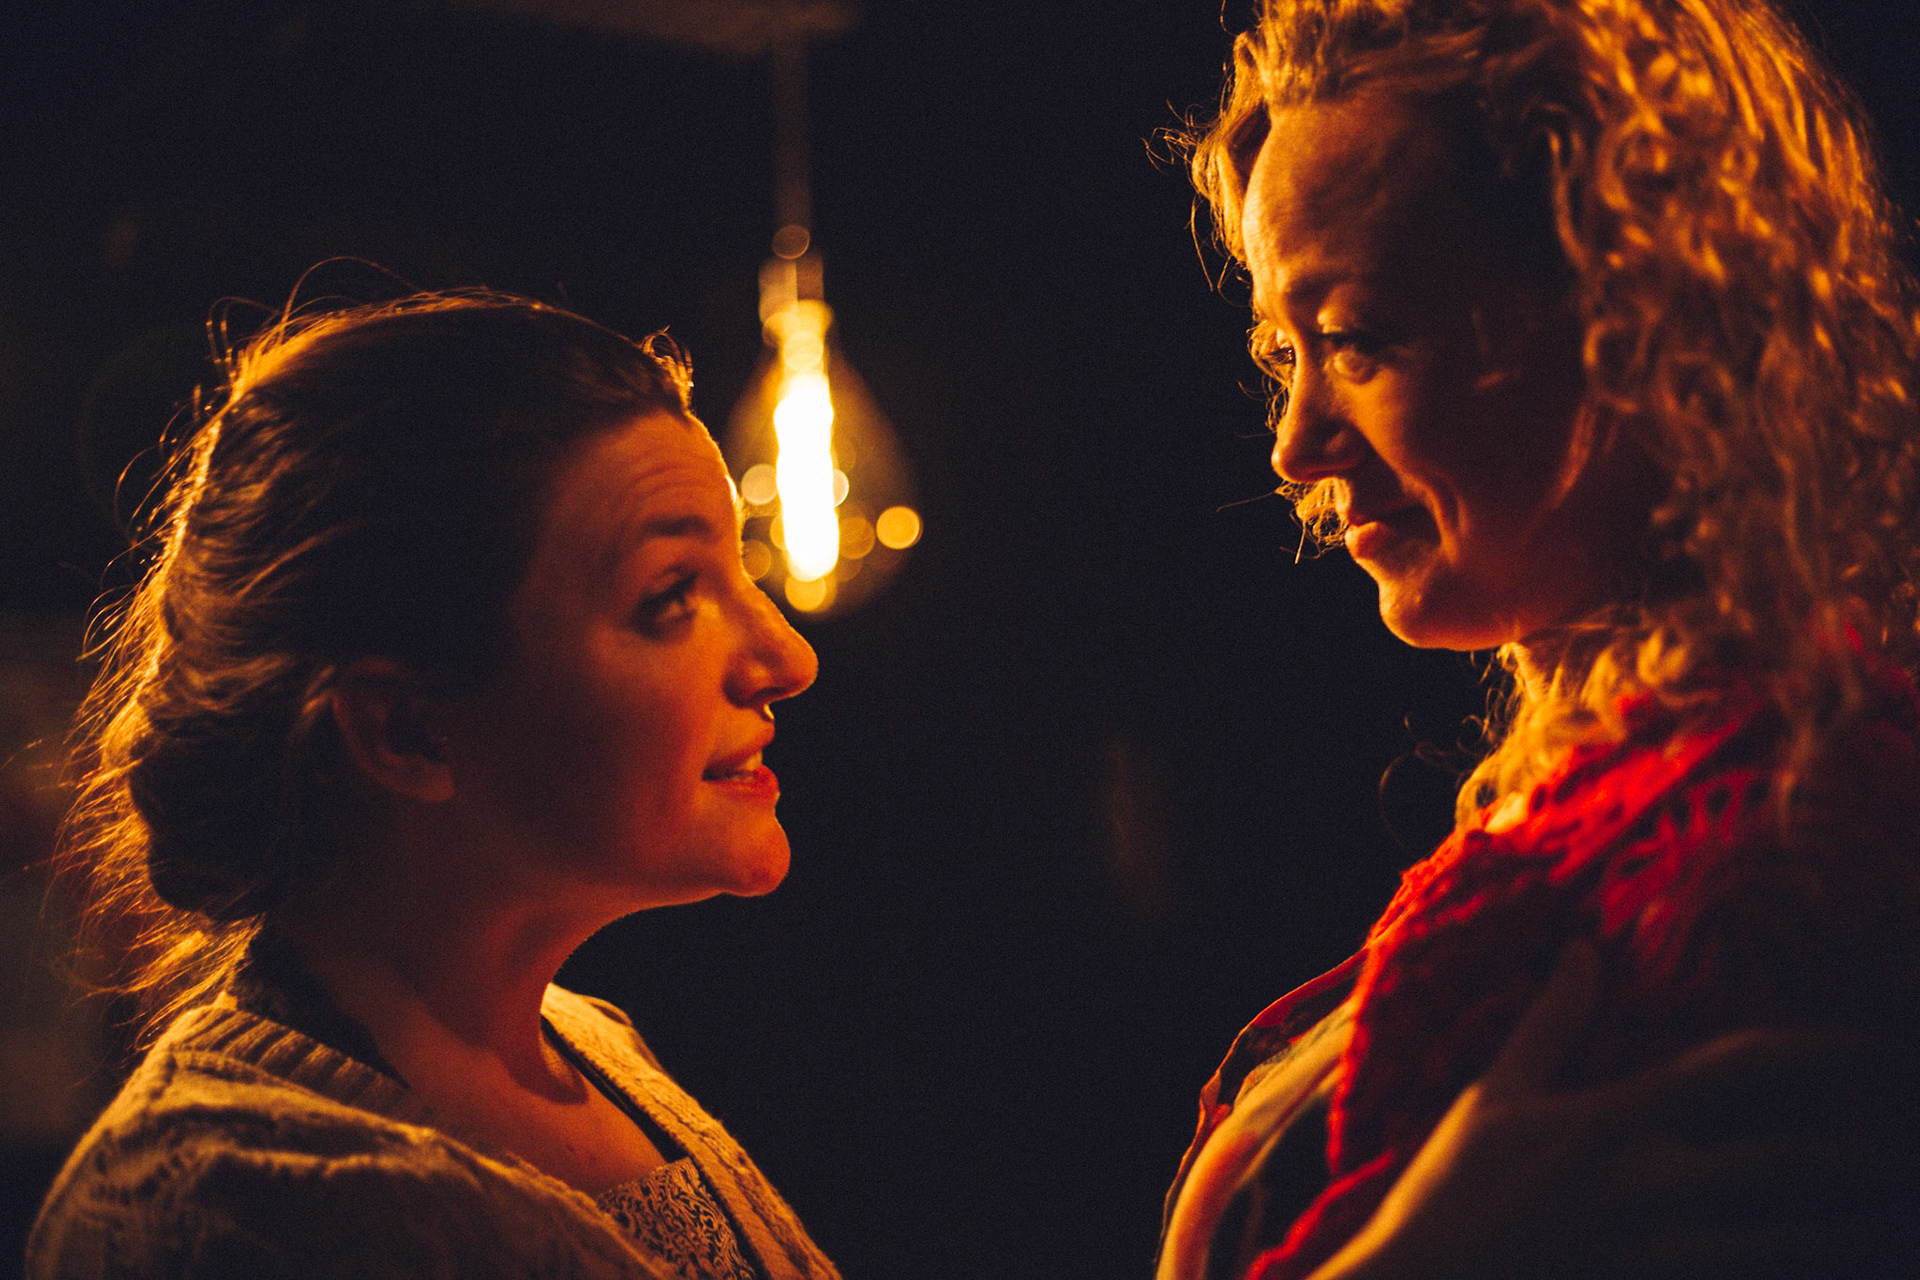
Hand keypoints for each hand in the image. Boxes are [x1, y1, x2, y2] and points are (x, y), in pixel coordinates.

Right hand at [1307, 942, 1907, 1279]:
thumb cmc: (1452, 1193)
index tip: (1866, 1043)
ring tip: (1888, 1221)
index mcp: (1616, 1117)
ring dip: (1849, 1230)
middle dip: (1862, 1155)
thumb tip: (1583, 949)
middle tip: (1899, 1146)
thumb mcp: (1495, 1097)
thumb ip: (1550, 1023)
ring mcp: (1664, 1252)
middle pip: (1795, 1163)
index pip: (1738, 1068)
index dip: (1814, 1050)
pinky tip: (1819, 1264)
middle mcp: (1654, 1182)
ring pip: (1796, 1242)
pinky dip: (1790, 1271)